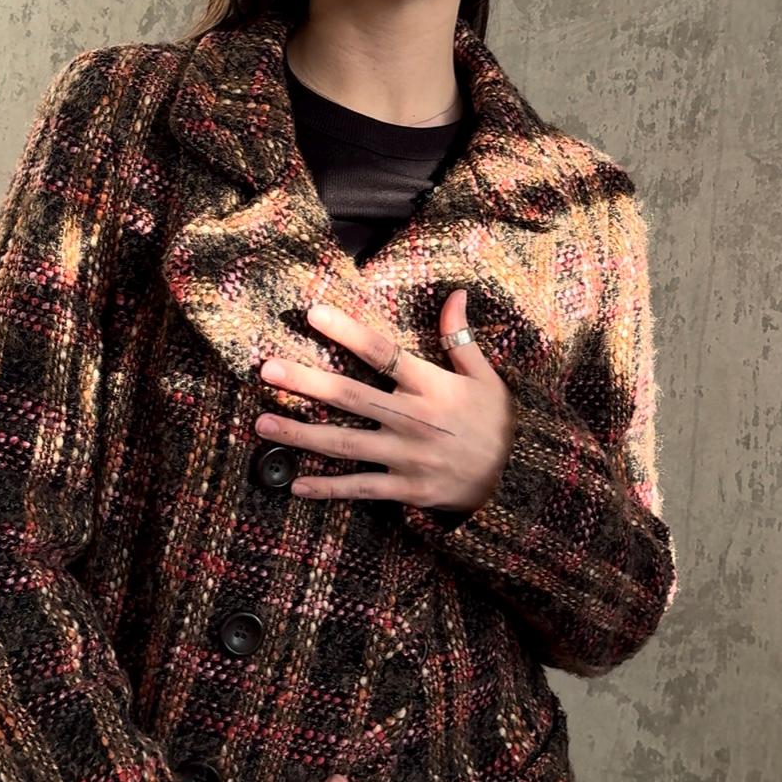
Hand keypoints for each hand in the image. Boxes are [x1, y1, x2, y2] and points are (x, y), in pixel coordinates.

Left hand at [254, 290, 515, 516]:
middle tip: (267, 370)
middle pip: (351, 396)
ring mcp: (407, 456)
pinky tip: (294, 484)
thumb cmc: (498, 424)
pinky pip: (360, 488)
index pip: (383, 353)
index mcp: (432, 386)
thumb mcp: (487, 377)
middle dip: (307, 381)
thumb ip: (460, 338)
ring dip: (301, 433)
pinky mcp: (406, 489)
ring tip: (262, 423)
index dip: (347, 332)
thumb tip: (456, 293)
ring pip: (345, 443)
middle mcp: (413, 419)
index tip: (313, 313)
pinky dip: (328, 488)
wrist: (519, 481)